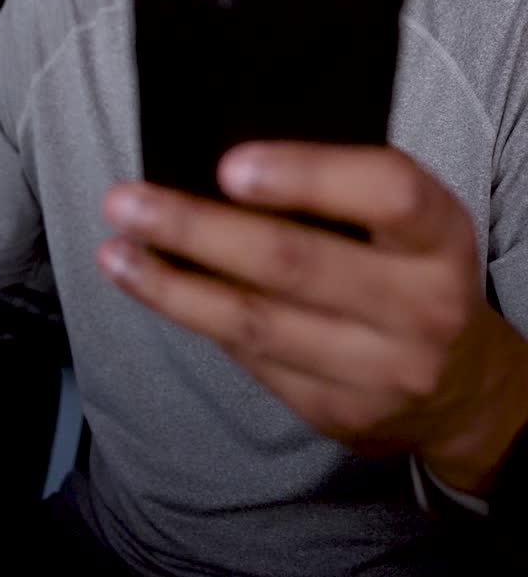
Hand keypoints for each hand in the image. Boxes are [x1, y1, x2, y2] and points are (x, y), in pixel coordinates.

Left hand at [98, 142, 527, 493]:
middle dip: (198, 229)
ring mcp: (381, 370)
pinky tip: (155, 289)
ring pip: (258, 323)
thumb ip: (341, 193)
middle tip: (127, 201)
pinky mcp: (340, 413)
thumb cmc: (412, 270)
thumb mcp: (407, 223)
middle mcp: (421, 306)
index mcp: (441, 236)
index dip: (307, 173)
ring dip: (173, 285)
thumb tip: (219, 164)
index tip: (226, 164)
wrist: (462, 387)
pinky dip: (197, 319)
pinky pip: (253, 359)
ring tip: (115, 252)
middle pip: (296, 263)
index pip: (386, 191)